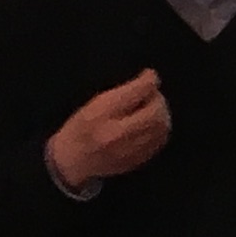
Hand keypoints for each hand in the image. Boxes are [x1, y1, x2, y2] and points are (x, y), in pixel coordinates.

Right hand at [46, 71, 171, 189]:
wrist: (73, 161)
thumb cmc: (81, 128)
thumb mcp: (96, 104)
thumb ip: (126, 91)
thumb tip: (151, 78)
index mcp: (106, 117)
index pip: (138, 95)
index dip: (149, 81)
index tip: (149, 75)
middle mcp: (121, 136)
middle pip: (156, 114)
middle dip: (158, 99)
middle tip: (151, 94)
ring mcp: (132, 151)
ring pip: (162, 128)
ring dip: (162, 113)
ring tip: (152, 107)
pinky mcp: (140, 160)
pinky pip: (160, 141)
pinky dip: (161, 127)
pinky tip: (151, 123)